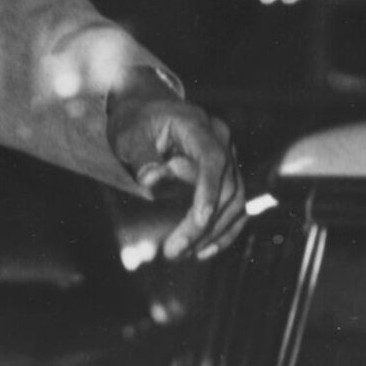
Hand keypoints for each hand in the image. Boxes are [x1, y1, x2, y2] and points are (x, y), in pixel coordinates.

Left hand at [107, 77, 244, 261]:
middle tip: (173, 251)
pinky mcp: (227, 177)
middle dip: (203, 224)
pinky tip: (204, 251)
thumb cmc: (136, 122)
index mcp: (198, 126)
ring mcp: (228, 159)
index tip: (199, 220)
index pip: (212, 159)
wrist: (147, 111)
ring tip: (181, 254)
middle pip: (226, 187)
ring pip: (235, 202)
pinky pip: (235, 207)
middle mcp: (221, 141)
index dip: (209, 190)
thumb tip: (151, 179)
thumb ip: (143, 158)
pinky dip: (223, 230)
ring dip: (212, 233)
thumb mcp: (130, 136)